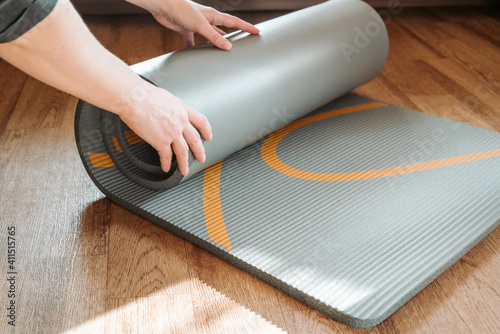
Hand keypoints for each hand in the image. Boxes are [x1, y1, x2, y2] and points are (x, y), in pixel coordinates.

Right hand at [118, 83, 211, 174]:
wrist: (134, 98)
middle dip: (199, 151)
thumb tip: (167, 110)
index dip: (206, 130)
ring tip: (184, 170)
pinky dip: (166, 163)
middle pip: (195, 139)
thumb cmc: (144, 94)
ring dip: (184, 163)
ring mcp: (172, 132)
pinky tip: (166, 167)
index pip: (201, 121)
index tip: (208, 136)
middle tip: (201, 157)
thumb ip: (170, 107)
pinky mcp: (161, 141)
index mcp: (182, 109)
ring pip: (183, 151)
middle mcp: (180, 121)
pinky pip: (166, 156)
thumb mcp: (165, 97)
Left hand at [127, 0, 259, 48]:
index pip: (234, 22)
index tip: (257, 31)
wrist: (163, 6)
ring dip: (217, 42)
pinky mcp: (186, 29)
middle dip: (235, 34)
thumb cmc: (181, 10)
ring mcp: (197, 25)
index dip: (246, 27)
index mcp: (213, 16)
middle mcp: (207, 19)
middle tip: (246, 40)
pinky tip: (196, 56)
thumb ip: (214, 37)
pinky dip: (195, 48)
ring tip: (225, 51)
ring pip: (211, 35)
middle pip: (224, 28)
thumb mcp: (201, 25)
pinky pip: (193, 41)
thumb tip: (228, 47)